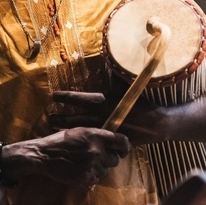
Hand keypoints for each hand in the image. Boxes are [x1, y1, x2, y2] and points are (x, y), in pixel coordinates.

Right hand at [31, 127, 130, 185]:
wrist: (44, 155)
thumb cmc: (61, 140)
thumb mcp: (80, 131)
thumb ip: (96, 135)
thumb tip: (111, 140)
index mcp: (95, 135)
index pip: (122, 141)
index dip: (124, 147)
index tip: (123, 150)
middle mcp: (96, 150)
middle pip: (115, 159)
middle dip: (109, 159)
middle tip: (98, 157)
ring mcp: (92, 165)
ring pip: (106, 170)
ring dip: (99, 168)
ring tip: (85, 162)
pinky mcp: (86, 178)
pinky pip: (96, 179)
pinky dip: (91, 175)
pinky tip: (80, 169)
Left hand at [50, 90, 167, 145]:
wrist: (157, 124)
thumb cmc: (142, 103)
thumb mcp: (127, 89)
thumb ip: (114, 79)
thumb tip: (107, 64)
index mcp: (106, 102)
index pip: (82, 98)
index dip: (67, 97)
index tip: (53, 95)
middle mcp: (103, 116)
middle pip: (77, 117)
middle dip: (62, 117)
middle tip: (48, 116)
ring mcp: (106, 129)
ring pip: (82, 129)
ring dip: (68, 128)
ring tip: (54, 127)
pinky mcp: (109, 139)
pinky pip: (93, 139)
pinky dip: (82, 138)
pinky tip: (73, 140)